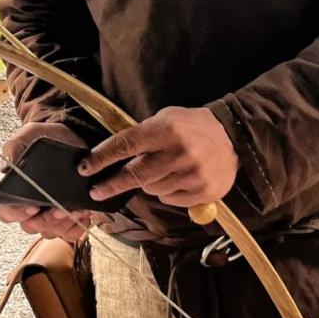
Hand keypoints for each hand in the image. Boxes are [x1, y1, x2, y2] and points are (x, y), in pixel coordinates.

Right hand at [0, 120, 92, 243]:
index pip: (7, 213)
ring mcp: (48, 216)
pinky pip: (70, 234)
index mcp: (15, 193)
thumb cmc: (47, 140)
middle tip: (59, 209)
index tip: (32, 206)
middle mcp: (30, 209)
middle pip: (31, 227)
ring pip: (50, 232)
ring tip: (77, 209)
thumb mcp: (30, 135)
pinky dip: (78, 226)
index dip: (18, 213)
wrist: (72, 140)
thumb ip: (14, 146)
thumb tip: (6, 167)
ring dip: (64, 223)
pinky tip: (84, 213)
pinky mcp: (67, 219)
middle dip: (46, 220)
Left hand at [78, 106, 237, 209]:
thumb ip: (141, 135)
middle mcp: (179, 153)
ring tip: (160, 171)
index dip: (102, 158)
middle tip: (96, 191)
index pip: (126, 145)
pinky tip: (176, 179)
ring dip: (146, 184)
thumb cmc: (192, 126)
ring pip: (151, 189)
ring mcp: (192, 175)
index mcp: (166, 130)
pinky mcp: (202, 192)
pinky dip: (166, 192)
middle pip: (135, 175)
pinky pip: (169, 199)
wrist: (234, 137)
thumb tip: (110, 154)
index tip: (84, 168)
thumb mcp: (166, 118)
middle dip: (111, 184)